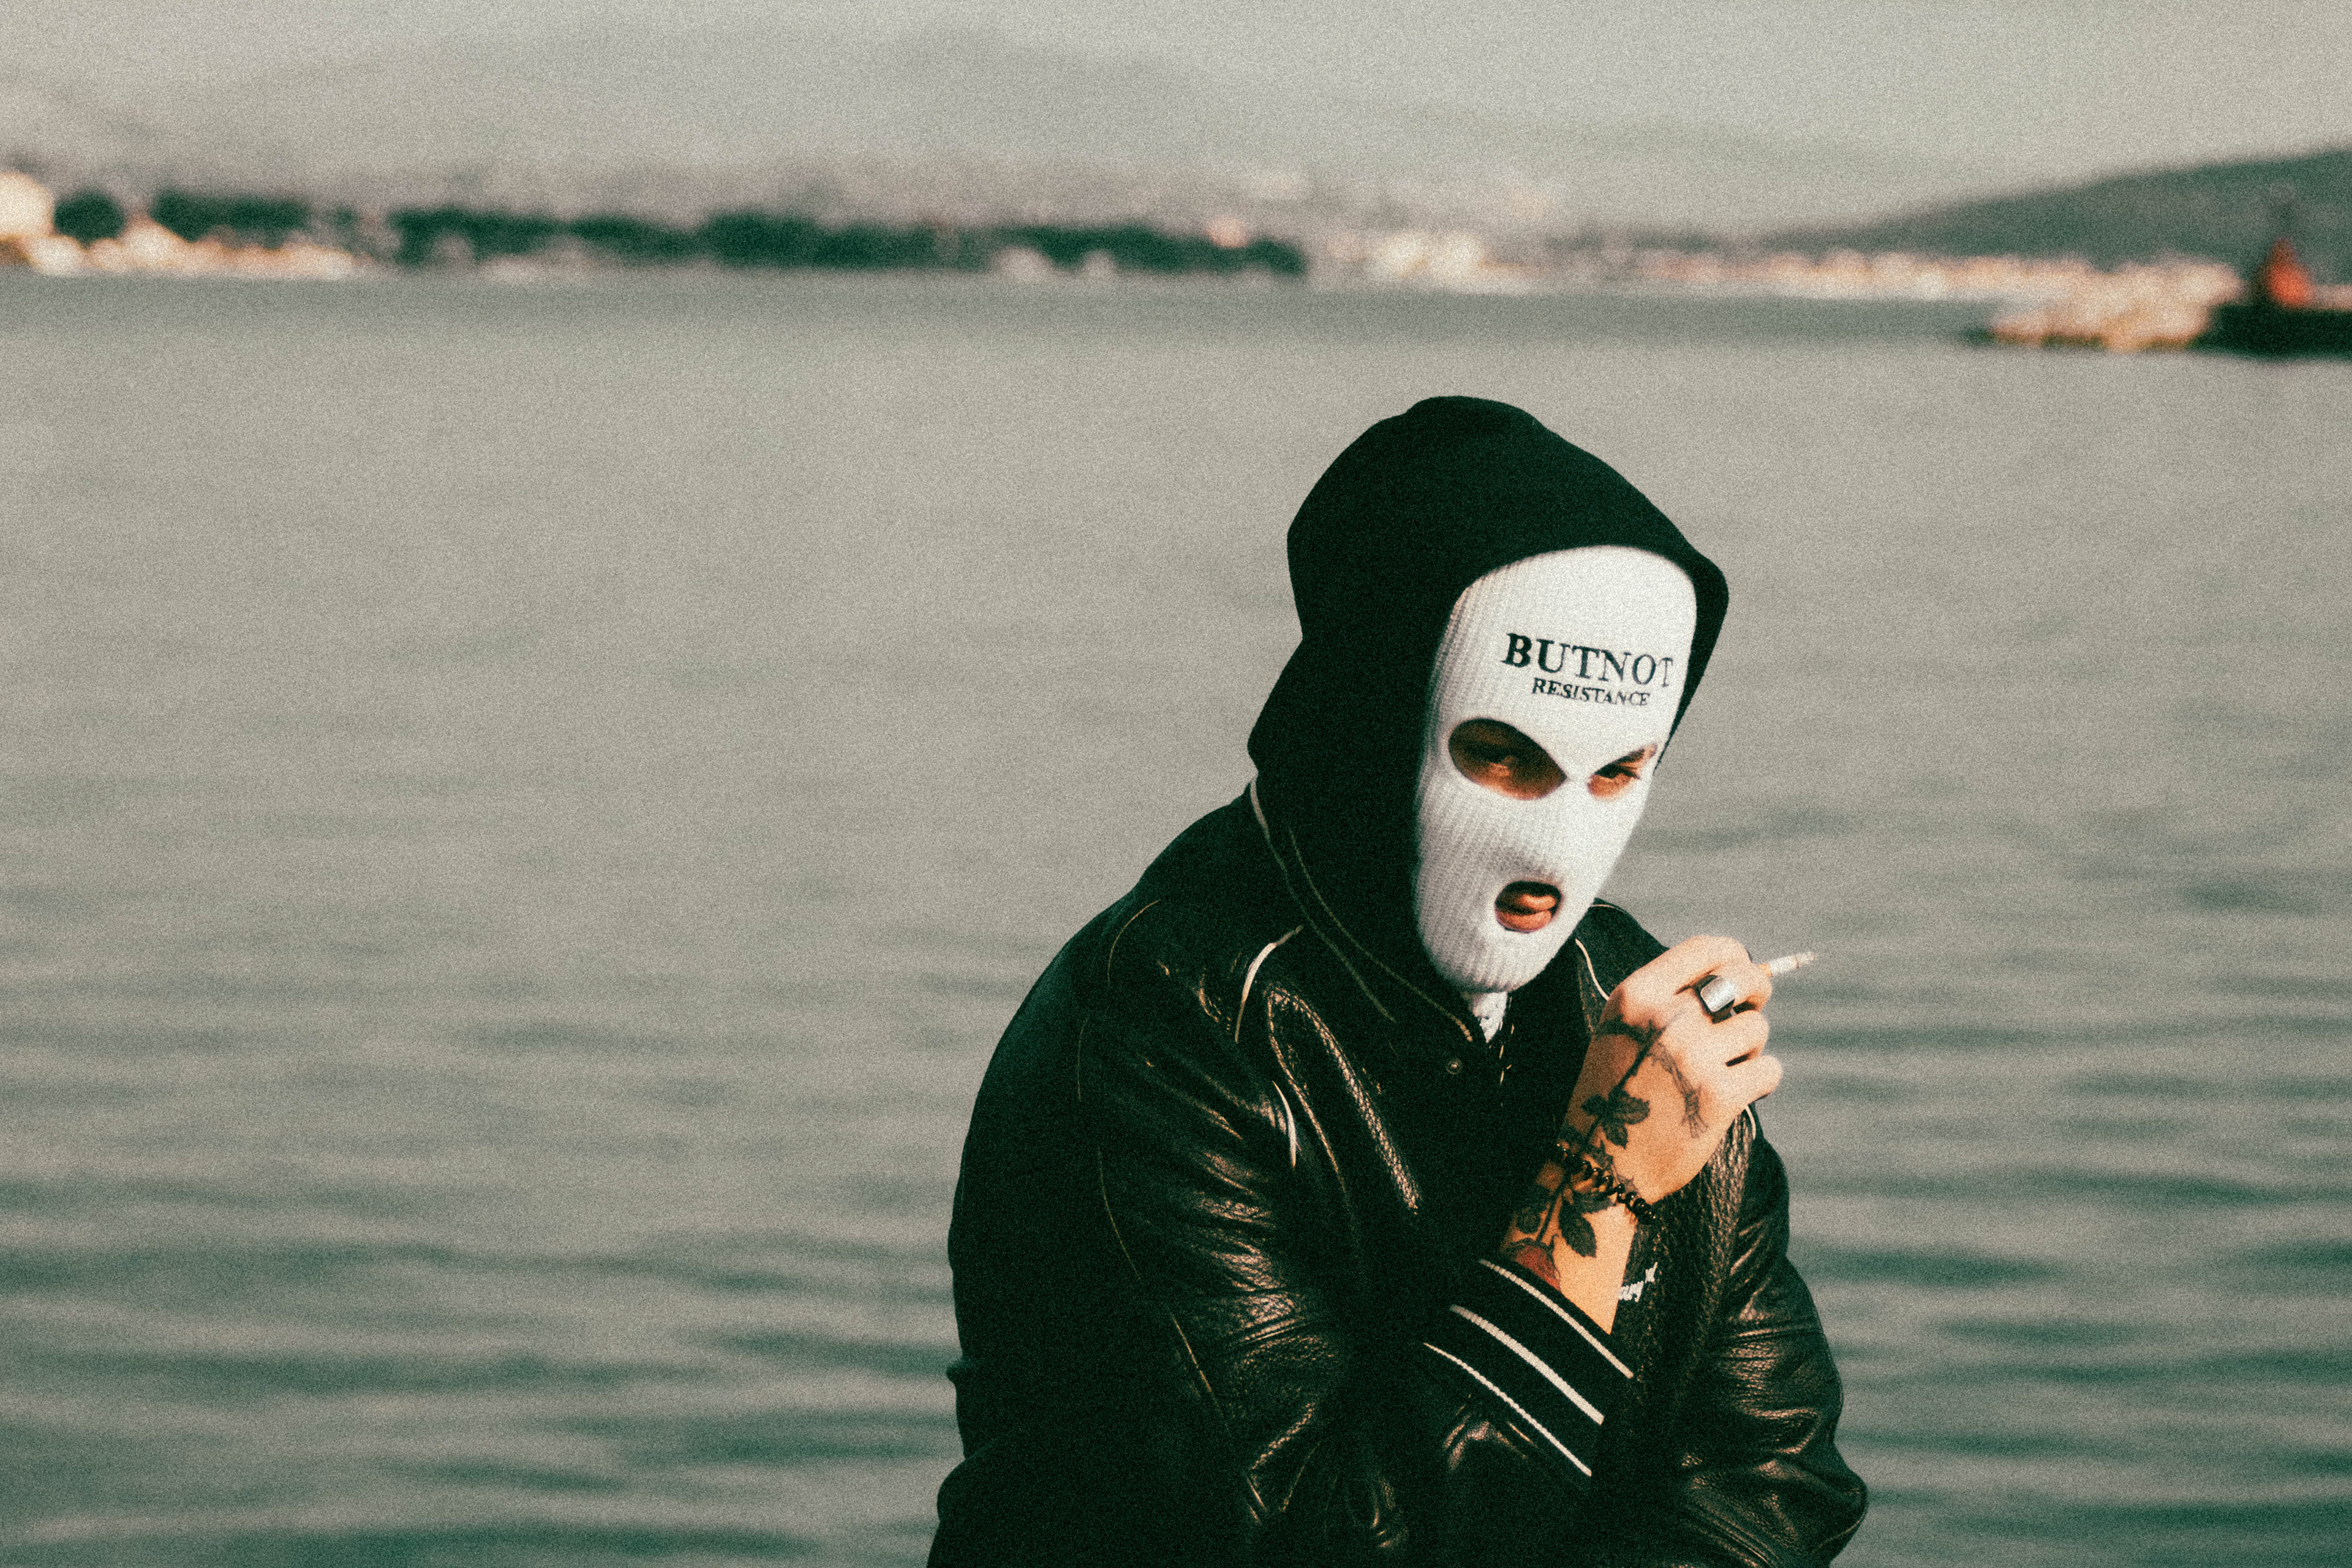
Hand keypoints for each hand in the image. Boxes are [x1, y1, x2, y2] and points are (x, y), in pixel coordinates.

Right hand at [1566, 935, 1781, 1203]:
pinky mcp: (1719, 1095)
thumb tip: (1741, 971)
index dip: (1735, 955)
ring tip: (1726, 1069)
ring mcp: (1692, 1056)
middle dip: (1758, 990)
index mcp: (1636, 996)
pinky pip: (1768, 1069)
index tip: (1742, 970)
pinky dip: (1762, 1080)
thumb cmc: (1618, 1090)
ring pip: (1756, 1028)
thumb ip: (1667, 997)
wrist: (1601, 1162)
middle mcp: (1663, 1018)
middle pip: (1741, 977)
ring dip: (1750, 1047)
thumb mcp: (1624, 1028)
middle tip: (1753, 1009)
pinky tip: (1739, 1094)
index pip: (1705, 949)